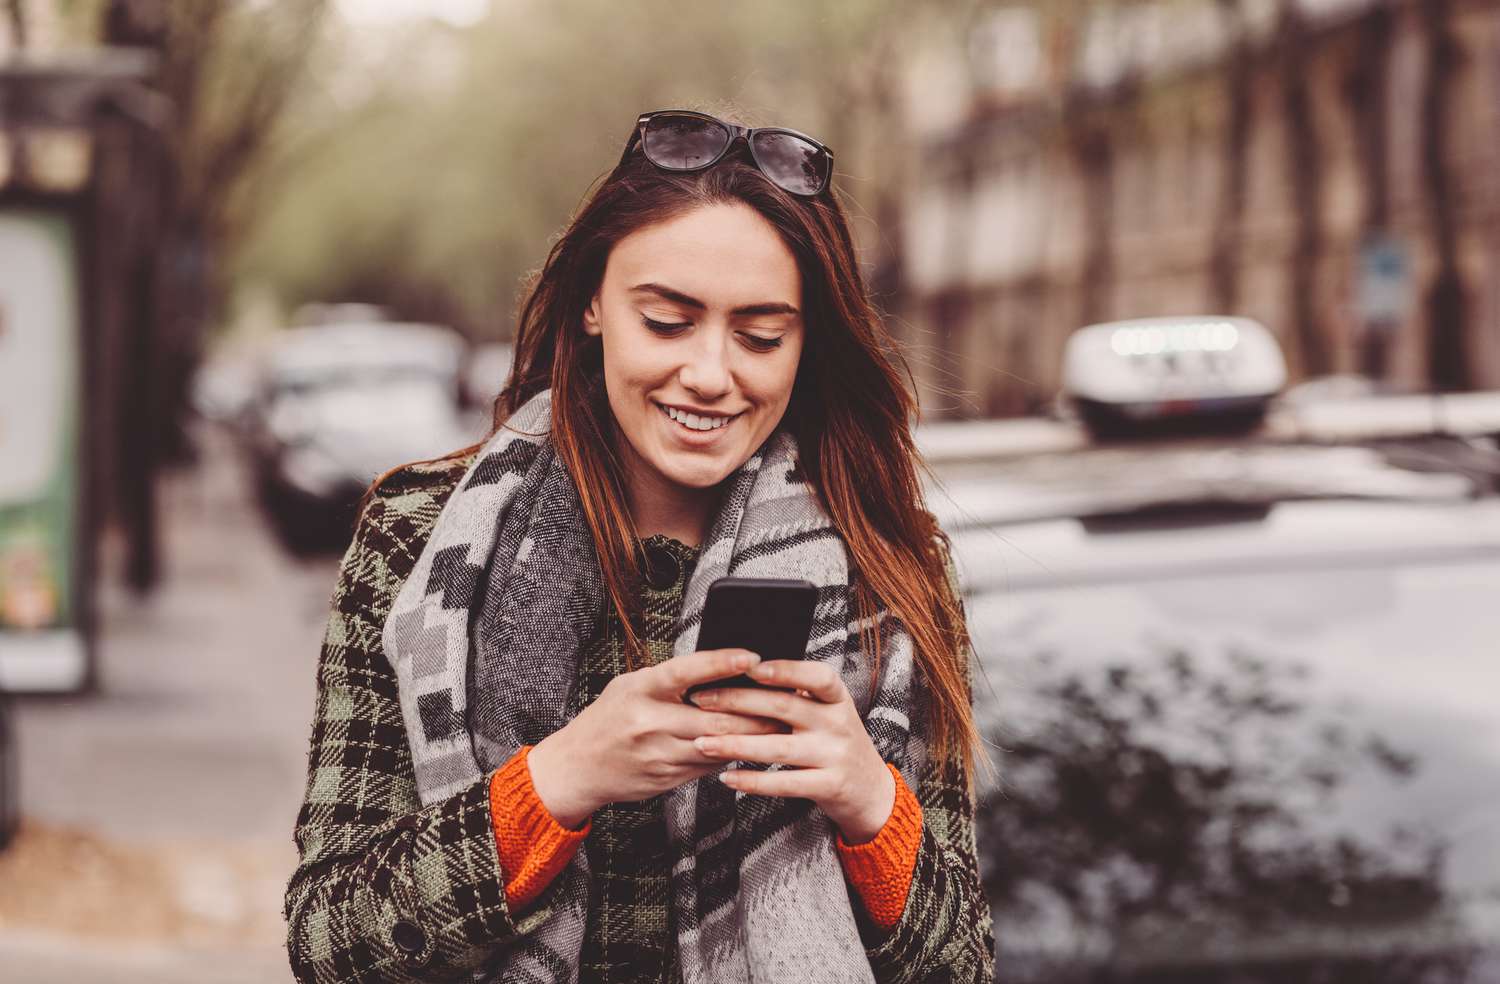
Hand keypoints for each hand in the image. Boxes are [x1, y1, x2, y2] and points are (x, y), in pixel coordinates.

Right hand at [527, 648, 783, 827]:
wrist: (577, 768)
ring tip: (780, 724)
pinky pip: (708, 765)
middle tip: (785, 700)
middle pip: (714, 718)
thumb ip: (668, 680)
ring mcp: (658, 754)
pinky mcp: (666, 778)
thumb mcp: (629, 686)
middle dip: (755, 711)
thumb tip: (717, 669)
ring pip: (718, 745)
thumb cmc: (607, 719)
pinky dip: (732, 753)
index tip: (752, 655)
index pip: (686, 672)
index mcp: (640, 690)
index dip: (720, 663)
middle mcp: (649, 722)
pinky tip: (752, 746)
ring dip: (752, 736)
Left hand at [687, 660, 896, 844]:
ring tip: (701, 742)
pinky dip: (753, 781)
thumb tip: (740, 676)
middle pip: (784, 707)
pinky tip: (727, 778)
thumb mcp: (828, 713)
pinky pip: (785, 783)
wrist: (871, 791)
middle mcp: (839, 723)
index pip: (816, 676)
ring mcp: (835, 755)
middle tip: (700, 700)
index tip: (750, 666)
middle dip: (738, 701)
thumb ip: (797, 697)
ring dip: (735, 744)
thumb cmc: (835, 742)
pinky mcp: (829, 786)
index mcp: (837, 698)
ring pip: (778, 747)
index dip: (785, 670)